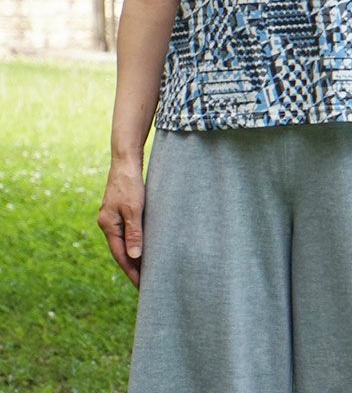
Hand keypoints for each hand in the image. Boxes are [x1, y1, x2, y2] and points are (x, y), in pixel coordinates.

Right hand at [96, 159, 144, 289]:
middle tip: (146, 285)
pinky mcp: (120, 210)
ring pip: (124, 242)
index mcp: (108, 225)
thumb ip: (134, 233)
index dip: (132, 272)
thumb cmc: (130, 184)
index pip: (121, 255)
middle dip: (133, 268)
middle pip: (121, 251)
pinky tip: (144, 247)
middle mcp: (107, 223)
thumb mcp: (134, 209)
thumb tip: (135, 257)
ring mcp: (112, 217)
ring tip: (147, 270)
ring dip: (135, 256)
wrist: (126, 161)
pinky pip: (127, 232)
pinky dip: (135, 242)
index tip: (142, 286)